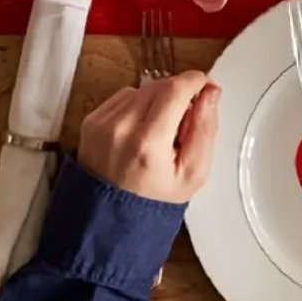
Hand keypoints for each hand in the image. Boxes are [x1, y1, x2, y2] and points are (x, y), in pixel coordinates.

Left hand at [78, 72, 219, 203]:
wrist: (110, 219)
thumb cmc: (152, 200)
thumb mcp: (193, 173)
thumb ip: (205, 129)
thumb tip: (210, 94)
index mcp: (148, 144)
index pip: (176, 89)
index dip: (195, 81)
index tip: (204, 85)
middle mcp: (121, 129)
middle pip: (160, 85)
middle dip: (178, 94)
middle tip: (183, 121)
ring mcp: (102, 124)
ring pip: (143, 88)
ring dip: (158, 99)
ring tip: (160, 131)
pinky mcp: (92, 121)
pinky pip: (124, 96)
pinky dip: (138, 105)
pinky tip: (140, 129)